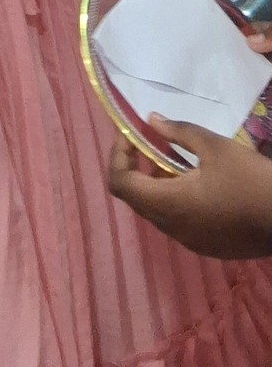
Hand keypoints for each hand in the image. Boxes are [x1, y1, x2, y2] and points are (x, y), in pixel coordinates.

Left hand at [108, 116, 271, 258]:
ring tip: (175, 159)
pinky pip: (178, 223)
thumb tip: (151, 120)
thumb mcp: (214, 146)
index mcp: (170, 204)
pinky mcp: (208, 247)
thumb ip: (178, 132)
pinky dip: (176, 201)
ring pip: (158, 212)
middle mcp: (174, 228)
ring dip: (157, 185)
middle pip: (137, 199)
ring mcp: (191, 242)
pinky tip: (197, 182)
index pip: (121, 184)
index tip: (130, 137)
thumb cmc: (249, 179)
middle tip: (150, 143)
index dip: (117, 157)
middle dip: (137, 168)